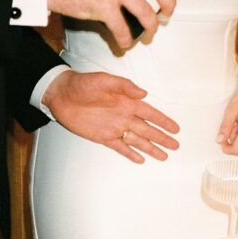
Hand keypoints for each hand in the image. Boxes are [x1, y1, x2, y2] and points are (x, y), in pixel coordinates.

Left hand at [42, 69, 179, 162]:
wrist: (62, 95)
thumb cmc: (82, 84)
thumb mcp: (105, 80)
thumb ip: (125, 86)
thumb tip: (143, 93)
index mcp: (127, 102)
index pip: (151, 114)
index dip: (163, 121)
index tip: (175, 128)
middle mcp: (124, 116)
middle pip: (148, 130)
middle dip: (162, 138)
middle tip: (175, 145)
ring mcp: (114, 127)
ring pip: (137, 140)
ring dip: (150, 148)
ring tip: (163, 156)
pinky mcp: (103, 136)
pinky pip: (120, 147)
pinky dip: (130, 153)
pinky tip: (140, 159)